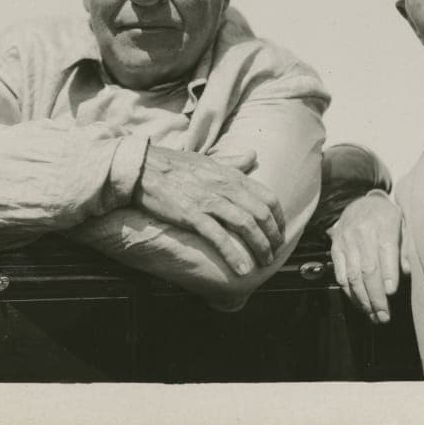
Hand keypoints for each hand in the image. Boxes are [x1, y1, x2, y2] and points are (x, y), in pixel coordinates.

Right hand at [133, 145, 283, 275]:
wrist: (143, 168)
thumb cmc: (174, 165)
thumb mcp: (207, 160)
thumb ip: (232, 162)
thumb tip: (252, 155)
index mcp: (230, 174)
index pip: (267, 197)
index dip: (278, 218)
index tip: (280, 232)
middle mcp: (224, 186)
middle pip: (260, 214)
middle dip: (273, 237)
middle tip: (275, 253)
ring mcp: (208, 201)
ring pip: (245, 225)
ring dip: (259, 247)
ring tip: (264, 263)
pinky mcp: (192, 214)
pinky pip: (218, 237)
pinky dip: (233, 254)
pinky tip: (242, 269)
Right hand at [329, 191, 407, 322]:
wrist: (362, 204)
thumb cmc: (388, 219)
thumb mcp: (404, 225)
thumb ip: (407, 247)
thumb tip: (407, 272)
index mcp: (384, 223)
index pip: (386, 249)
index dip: (388, 272)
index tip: (392, 292)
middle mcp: (362, 231)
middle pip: (368, 267)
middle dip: (376, 295)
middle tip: (384, 316)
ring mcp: (346, 241)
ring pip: (352, 275)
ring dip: (363, 299)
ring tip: (374, 316)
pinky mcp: (335, 249)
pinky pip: (340, 274)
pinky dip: (349, 292)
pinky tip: (360, 304)